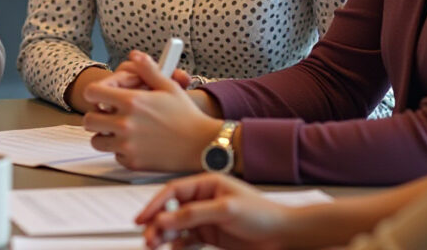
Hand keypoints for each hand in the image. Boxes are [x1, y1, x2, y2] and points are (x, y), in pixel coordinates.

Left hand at [81, 51, 222, 171]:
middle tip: (108, 115)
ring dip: (105, 135)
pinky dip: (121, 150)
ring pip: (97, 140)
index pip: (92, 93)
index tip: (102, 96)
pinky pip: (115, 155)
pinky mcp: (132, 161)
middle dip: (97, 116)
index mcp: (131, 101)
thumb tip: (134, 56)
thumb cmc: (186, 115)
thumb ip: (148, 69)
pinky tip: (136, 143)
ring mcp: (127, 145)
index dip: (95, 93)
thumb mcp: (168, 86)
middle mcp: (125, 123)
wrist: (201, 144)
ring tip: (120, 130)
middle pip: (89, 120)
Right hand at [137, 173, 290, 249]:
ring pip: (176, 227)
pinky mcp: (211, 235)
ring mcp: (206, 218)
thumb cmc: (263, 215)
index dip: (155, 204)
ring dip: (164, 236)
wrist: (284, 236)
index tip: (142, 218)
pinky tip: (173, 249)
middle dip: (157, 223)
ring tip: (156, 245)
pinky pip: (187, 240)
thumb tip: (165, 218)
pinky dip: (178, 245)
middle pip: (171, 210)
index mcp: (207, 184)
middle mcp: (204, 200)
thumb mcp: (225, 210)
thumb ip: (193, 214)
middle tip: (149, 238)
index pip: (173, 191)